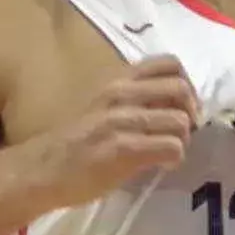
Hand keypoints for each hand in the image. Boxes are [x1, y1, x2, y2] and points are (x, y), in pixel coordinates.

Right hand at [35, 56, 198, 207]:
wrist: (42, 170)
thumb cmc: (73, 142)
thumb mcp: (102, 107)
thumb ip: (133, 101)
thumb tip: (170, 107)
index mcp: (118, 82)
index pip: (168, 63)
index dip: (186, 84)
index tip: (182, 106)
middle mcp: (121, 94)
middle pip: (180, 88)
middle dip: (191, 112)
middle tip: (183, 131)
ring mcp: (122, 121)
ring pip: (180, 120)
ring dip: (183, 139)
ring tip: (170, 151)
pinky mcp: (124, 149)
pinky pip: (171, 147)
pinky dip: (175, 158)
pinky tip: (163, 165)